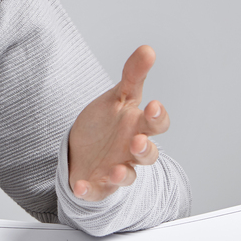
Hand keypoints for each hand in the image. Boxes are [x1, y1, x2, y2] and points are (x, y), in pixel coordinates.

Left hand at [67, 45, 168, 200]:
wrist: (83, 150)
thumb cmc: (107, 124)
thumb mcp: (118, 97)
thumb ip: (133, 75)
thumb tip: (148, 48)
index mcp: (138, 127)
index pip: (156, 124)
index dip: (158, 117)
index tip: (153, 106)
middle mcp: (131, 152)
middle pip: (147, 154)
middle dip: (144, 149)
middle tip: (137, 140)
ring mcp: (116, 169)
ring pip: (126, 176)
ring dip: (122, 174)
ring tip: (114, 170)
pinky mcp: (98, 186)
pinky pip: (96, 192)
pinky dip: (89, 190)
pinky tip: (81, 186)